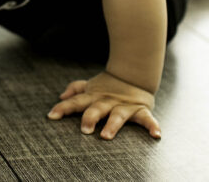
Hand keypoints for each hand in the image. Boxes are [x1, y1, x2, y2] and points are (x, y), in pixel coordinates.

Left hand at [46, 71, 160, 139]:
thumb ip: (75, 90)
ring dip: (112, 125)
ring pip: (117, 116)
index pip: (76, 102)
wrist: (135, 73)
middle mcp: (107, 102)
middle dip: (90, 118)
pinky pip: (147, 119)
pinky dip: (152, 126)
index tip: (51, 116)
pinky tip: (156, 135)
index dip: (63, 108)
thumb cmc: (109, 85)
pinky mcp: (140, 110)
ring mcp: (124, 106)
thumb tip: (60, 97)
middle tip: (85, 130)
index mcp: (94, 97)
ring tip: (107, 136)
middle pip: (96, 109)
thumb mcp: (91, 86)